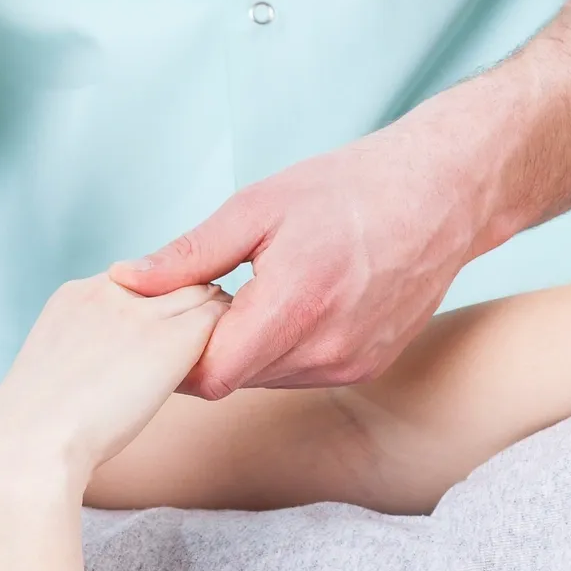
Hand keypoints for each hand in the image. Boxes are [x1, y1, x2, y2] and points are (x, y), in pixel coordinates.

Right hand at [0, 275, 229, 481]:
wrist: (30, 442)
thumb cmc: (32, 431)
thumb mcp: (50, 373)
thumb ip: (84, 355)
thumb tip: (101, 375)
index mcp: (75, 295)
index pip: (137, 281)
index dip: (155, 307)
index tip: (159, 340)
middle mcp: (109, 290)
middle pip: (172, 278)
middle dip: (188, 305)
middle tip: (202, 343)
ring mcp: (140, 311)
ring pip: (202, 291)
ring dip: (213, 319)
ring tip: (224, 351)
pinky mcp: (170, 338)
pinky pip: (219, 318)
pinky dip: (231, 335)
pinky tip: (231, 361)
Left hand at [111, 116, 486, 397]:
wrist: (442, 193)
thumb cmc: (346, 190)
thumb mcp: (257, 208)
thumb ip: (190, 255)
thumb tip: (127, 280)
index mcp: (294, 306)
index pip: (210, 375)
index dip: (178, 356)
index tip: (168, 321)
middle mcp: (327, 348)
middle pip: (234, 379)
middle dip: (210, 347)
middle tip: (209, 297)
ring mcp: (351, 363)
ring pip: (266, 380)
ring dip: (247, 349)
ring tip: (254, 295)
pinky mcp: (367, 366)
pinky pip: (301, 374)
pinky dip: (283, 349)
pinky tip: (291, 304)